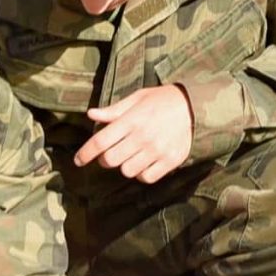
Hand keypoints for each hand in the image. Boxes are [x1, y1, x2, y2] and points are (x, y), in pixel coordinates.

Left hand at [74, 83, 193, 182]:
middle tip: (109, 154)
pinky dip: (141, 173)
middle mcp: (143, 137)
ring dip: (124, 166)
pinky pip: (147, 177)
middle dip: (105, 159)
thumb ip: (114, 110)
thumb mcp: (138, 98)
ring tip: (130, 156)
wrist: (196, 107)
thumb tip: (91, 114)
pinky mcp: (170, 161)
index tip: (78, 160)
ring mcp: (157, 151)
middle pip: (110, 160)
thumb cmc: (163, 100)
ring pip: (127, 171)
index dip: (85, 153)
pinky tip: (144, 163)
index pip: (100, 141)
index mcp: (132, 120)